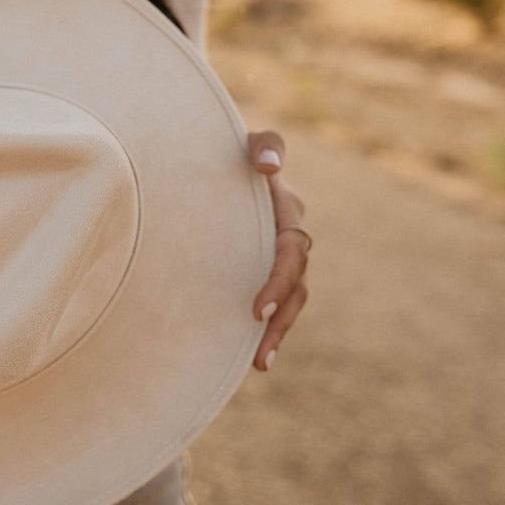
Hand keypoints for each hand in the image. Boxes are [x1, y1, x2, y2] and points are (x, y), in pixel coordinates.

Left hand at [246, 130, 310, 372]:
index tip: (256, 310)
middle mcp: (287, 234)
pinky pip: (276, 301)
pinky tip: (254, 358)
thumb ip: (263, 145)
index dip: (278, 281)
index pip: (290, 251)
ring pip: (291, 298)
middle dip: (280, 318)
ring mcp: (276, 253)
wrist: (209, 159)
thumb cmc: (224, 149)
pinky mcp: (262, 266)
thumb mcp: (242, 141)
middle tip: (259, 351)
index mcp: (285, 210)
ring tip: (260, 363)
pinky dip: (269, 328)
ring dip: (278, 332)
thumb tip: (269, 167)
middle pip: (295, 284)